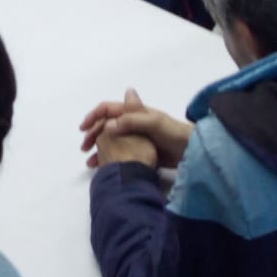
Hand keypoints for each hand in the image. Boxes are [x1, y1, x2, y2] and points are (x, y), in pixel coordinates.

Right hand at [79, 88, 193, 169]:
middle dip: (93, 134)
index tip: (84, 129)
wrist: (193, 151)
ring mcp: (136, 137)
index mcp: (134, 111)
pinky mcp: (140, 151)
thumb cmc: (174, 133)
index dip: (94, 116)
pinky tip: (104, 168)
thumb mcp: (154, 123)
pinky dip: (110, 158)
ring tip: (90, 162)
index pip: (108, 109)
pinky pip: (120, 152)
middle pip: (106, 124)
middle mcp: (133, 122)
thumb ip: (132, 120)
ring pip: (111, 140)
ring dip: (99, 148)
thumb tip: (108, 123)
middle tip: (84, 148)